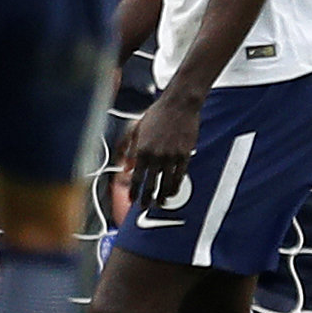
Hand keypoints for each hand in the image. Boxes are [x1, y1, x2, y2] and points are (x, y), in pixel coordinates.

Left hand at [118, 90, 201, 207]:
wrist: (179, 105)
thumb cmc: (156, 115)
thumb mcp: (137, 130)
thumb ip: (130, 150)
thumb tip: (126, 169)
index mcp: (142, 149)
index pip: (136, 177)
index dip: (134, 191)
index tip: (133, 200)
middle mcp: (156, 155)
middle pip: (151, 184)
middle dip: (147, 199)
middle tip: (145, 207)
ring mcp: (172, 156)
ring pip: (166, 184)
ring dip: (162, 197)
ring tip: (159, 203)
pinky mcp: (185, 155)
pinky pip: (180, 177)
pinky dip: (175, 187)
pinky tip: (171, 192)